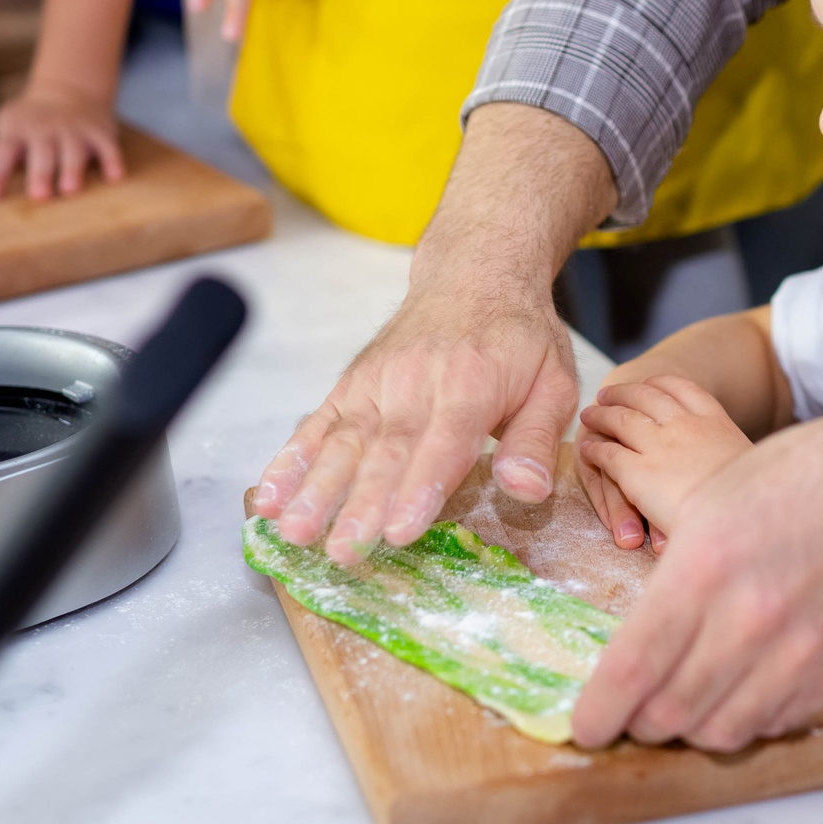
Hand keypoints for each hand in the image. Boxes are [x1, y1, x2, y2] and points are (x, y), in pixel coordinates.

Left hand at [0, 83, 124, 199]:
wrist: (68, 90)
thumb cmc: (27, 118)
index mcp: (15, 128)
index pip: (4, 151)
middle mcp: (45, 128)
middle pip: (42, 151)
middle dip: (41, 173)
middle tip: (39, 196)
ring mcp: (74, 129)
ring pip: (74, 149)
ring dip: (72, 168)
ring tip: (70, 190)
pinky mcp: (100, 132)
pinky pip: (108, 147)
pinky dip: (112, 161)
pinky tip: (114, 176)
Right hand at [253, 254, 574, 560]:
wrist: (475, 271)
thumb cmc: (518, 335)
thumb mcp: (554, 381)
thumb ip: (535, 438)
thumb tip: (526, 488)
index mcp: (471, 385)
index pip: (442, 444)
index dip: (418, 489)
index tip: (398, 531)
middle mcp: (415, 383)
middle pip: (384, 451)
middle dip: (360, 505)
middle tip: (342, 552)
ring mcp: (376, 383)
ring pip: (342, 441)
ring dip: (314, 489)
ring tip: (293, 532)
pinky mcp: (351, 384)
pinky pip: (317, 424)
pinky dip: (290, 460)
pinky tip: (268, 497)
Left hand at [571, 407, 822, 750]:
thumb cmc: (804, 477)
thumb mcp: (713, 506)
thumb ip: (674, 580)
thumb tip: (640, 647)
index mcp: (704, 568)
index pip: (632, 672)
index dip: (599, 713)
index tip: (585, 726)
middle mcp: (750, 619)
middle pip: (669, 713)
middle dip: (638, 722)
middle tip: (629, 714)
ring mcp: (802, 653)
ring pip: (720, 731)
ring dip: (690, 728)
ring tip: (683, 706)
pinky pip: (773, 722)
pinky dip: (744, 718)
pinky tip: (737, 690)